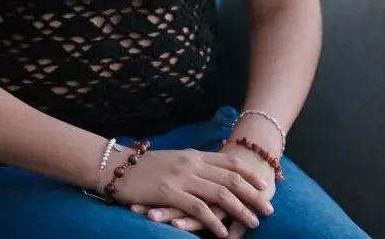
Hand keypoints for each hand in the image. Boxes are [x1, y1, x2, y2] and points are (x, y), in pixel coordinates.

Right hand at [107, 148, 272, 238]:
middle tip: (268, 209)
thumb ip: (193, 164)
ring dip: (240, 210)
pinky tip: (223, 233)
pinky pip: (198, 208)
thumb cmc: (144, 166)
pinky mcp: (169, 192)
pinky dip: (214, 221)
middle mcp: (192, 163)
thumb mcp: (174, 160)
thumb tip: (210, 172)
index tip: (264, 185)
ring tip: (253, 223)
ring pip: (219, 194)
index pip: (229, 161)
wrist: (117, 166)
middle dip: (252, 195)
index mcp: (194, 154)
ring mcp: (181, 177)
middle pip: (230, 178)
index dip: (249, 174)